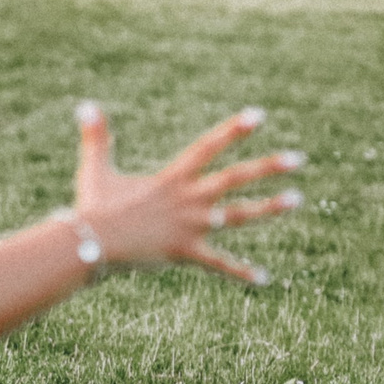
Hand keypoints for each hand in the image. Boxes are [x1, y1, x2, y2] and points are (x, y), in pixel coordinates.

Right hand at [71, 103, 301, 283]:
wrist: (93, 244)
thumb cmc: (94, 207)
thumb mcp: (96, 169)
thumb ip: (96, 137)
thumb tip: (85, 104)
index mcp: (173, 178)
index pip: (209, 147)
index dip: (234, 130)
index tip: (259, 116)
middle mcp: (189, 199)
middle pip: (236, 178)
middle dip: (268, 167)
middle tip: (298, 159)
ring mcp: (192, 226)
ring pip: (239, 214)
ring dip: (269, 207)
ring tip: (297, 199)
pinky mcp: (188, 252)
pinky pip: (220, 264)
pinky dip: (241, 272)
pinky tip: (264, 279)